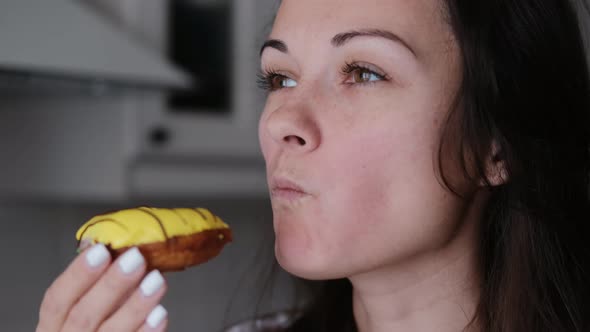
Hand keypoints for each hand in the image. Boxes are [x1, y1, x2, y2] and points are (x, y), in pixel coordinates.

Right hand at [36, 244, 167, 331]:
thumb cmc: (93, 326)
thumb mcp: (85, 304)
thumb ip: (97, 283)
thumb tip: (116, 249)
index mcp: (53, 324)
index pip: (57, 299)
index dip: (78, 274)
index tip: (101, 250)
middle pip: (83, 316)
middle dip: (111, 285)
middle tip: (135, 259)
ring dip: (136, 305)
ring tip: (156, 280)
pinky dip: (146, 330)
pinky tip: (160, 312)